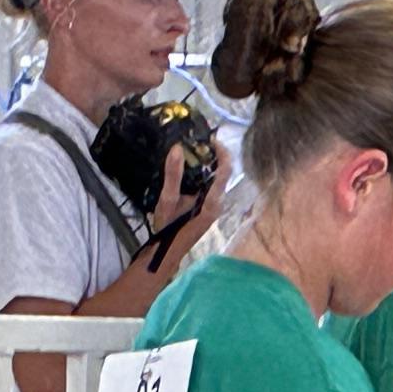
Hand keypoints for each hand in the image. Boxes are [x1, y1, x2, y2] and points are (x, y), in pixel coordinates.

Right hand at [144, 140, 218, 276]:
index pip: (225, 171)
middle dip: (214, 155)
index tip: (210, 139)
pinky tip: (191, 166)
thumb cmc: (169, 228)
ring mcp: (214, 205)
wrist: (167, 251)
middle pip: (223, 172)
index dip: (222, 152)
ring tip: (193, 149)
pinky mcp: (208, 206)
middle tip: (198, 141)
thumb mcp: (167, 200)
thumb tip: (178, 148)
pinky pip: (211, 184)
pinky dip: (203, 172)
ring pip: (217, 178)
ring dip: (208, 163)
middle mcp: (217, 203)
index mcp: (212, 202)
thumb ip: (173, 175)